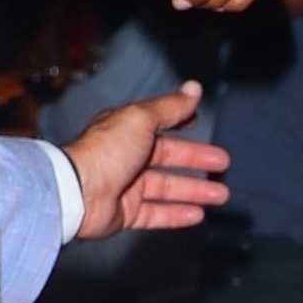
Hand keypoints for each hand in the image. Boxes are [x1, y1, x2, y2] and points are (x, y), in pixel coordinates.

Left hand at [64, 82, 229, 237]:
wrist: (79, 191)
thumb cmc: (108, 150)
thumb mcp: (142, 119)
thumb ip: (170, 107)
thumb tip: (194, 88)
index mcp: (127, 130)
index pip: (158, 124)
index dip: (179, 122)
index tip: (199, 123)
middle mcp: (126, 156)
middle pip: (168, 157)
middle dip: (197, 160)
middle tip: (223, 164)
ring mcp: (126, 186)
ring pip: (167, 188)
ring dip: (195, 190)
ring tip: (220, 194)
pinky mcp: (126, 213)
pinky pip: (156, 214)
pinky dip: (177, 214)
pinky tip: (198, 215)